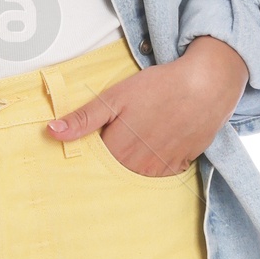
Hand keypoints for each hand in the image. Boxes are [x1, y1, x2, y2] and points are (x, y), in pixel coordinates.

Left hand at [45, 35, 247, 174]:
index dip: (93, 149)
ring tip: (143, 134)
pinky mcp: (181, 165)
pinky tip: (159, 140)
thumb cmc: (160, 87)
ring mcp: (161, 169)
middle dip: (114, 155)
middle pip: (116, 170)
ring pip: (137, 173)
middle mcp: (139, 167)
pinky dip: (156, 160)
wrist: (207, 85)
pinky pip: (161, 172)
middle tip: (126, 130)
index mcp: (118, 151)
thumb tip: (51, 132)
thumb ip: (83, 119)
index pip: (94, 163)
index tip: (97, 139)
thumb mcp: (115, 97)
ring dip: (135, 160)